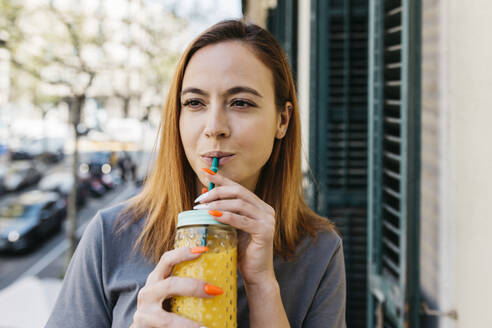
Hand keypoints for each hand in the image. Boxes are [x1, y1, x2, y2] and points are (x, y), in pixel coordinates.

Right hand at [131, 246, 218, 327]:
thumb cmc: (162, 310)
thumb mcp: (171, 294)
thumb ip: (187, 288)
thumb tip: (219, 288)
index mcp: (156, 279)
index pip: (167, 260)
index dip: (183, 252)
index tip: (203, 250)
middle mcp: (148, 293)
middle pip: (170, 285)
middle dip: (193, 288)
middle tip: (215, 291)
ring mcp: (144, 313)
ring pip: (167, 320)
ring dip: (188, 325)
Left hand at [194, 168, 276, 285]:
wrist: (256, 275)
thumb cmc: (241, 252)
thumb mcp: (229, 228)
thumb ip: (221, 211)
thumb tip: (203, 194)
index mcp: (258, 206)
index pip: (238, 187)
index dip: (221, 178)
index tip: (205, 170)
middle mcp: (266, 210)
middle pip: (239, 192)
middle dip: (217, 192)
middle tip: (199, 199)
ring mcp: (267, 220)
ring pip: (239, 204)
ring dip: (218, 204)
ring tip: (202, 208)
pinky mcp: (265, 231)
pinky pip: (242, 220)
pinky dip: (226, 216)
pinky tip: (213, 215)